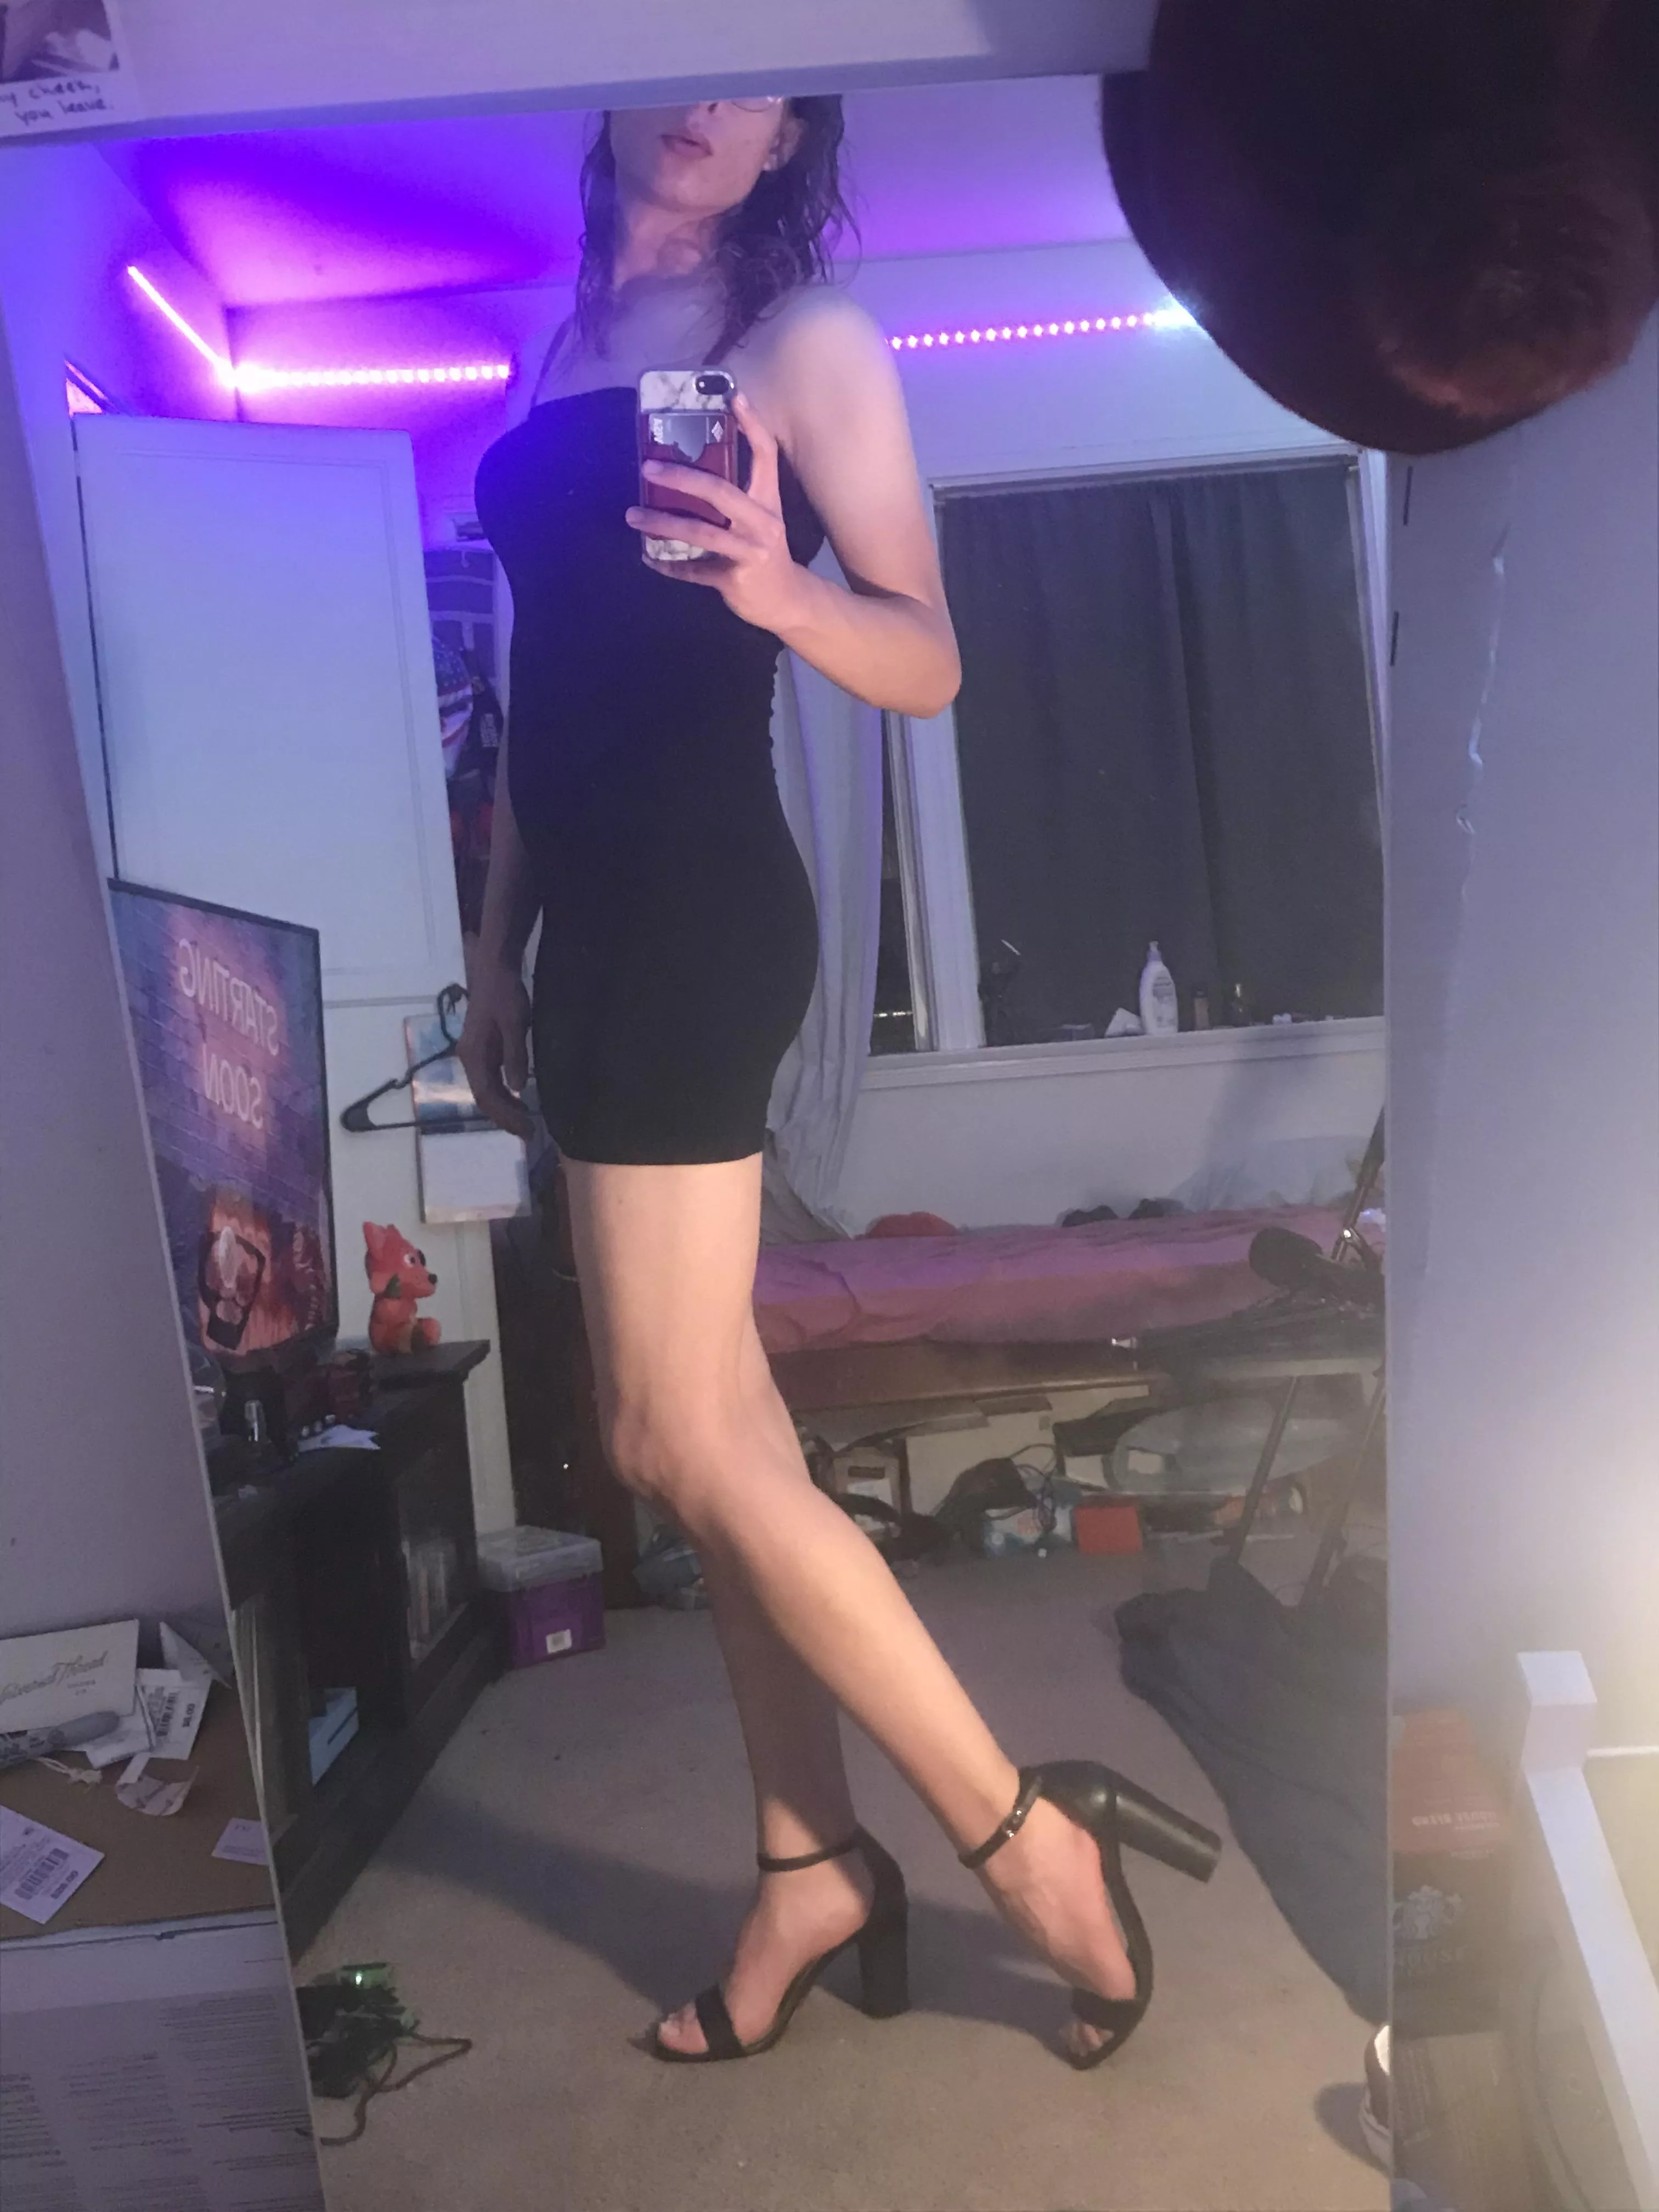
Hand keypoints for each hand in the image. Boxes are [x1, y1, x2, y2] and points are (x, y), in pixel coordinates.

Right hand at [456, 958, 533, 1138]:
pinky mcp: (481, 1050)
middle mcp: (468, 1058)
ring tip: (525, 1122)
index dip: (506, 1115)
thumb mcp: (513, 1023)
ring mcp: (473, 1055)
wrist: (493, 970)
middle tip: (529, 1133)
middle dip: (504, 1118)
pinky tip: (517, 1098)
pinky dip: (503, 1095)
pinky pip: (488, 1080)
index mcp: (474, 1055)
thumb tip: (518, 1087)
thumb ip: (515, 1055)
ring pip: (485, 1090)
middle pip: (483, 1097)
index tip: (527, 1129)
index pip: (487, 1095)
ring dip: (503, 1108)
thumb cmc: (504, 994)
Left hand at [625, 391, 807, 633]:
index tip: (735, 396)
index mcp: (768, 501)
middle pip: (720, 491)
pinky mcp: (734, 579)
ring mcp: (749, 552)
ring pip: (699, 532)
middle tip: (647, 467)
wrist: (786, 602)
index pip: (765, 455)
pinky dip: (668, 565)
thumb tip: (687, 473)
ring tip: (633, 516)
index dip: (752, 425)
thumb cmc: (765, 554)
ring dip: (661, 524)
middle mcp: (762, 523)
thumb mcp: (760, 520)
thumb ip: (735, 499)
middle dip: (680, 477)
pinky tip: (649, 558)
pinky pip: (693, 571)